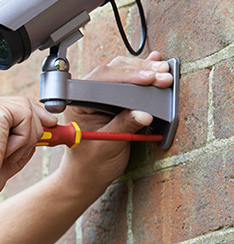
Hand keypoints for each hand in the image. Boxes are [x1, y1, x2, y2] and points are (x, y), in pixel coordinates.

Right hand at [0, 96, 56, 199]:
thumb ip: (16, 147)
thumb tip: (36, 141)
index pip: (7, 111)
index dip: (29, 121)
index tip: (47, 131)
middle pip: (19, 105)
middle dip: (38, 122)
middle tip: (52, 135)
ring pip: (26, 111)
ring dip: (27, 138)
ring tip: (8, 156)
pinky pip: (26, 117)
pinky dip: (24, 138)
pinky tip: (6, 150)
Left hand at [59, 51, 173, 192]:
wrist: (89, 175)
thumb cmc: (91, 162)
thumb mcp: (108, 145)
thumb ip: (124, 126)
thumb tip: (143, 113)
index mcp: (78, 103)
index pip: (101, 80)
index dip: (126, 76)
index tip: (148, 78)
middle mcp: (87, 95)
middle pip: (113, 72)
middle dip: (139, 71)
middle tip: (163, 76)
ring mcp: (100, 96)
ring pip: (121, 72)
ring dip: (143, 70)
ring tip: (164, 71)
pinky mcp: (113, 101)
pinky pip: (127, 83)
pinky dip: (142, 76)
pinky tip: (155, 67)